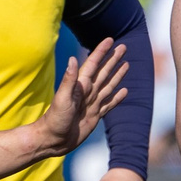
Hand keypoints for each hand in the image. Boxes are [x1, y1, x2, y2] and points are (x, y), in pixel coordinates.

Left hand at [34, 39, 128, 156]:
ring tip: (126, 64)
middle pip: (104, 72)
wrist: (54, 140)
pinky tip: (124, 91)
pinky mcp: (95, 116)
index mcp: (80, 85)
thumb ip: (69, 79)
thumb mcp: (62, 98)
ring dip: (117, 74)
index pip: (93, 64)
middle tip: (123, 47)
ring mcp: (92, 103)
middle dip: (113, 59)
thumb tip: (74, 59)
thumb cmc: (55, 118)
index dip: (102, 51)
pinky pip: (109, 104)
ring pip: (109, 85)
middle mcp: (87, 92)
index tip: (110, 40)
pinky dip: (117, 97)